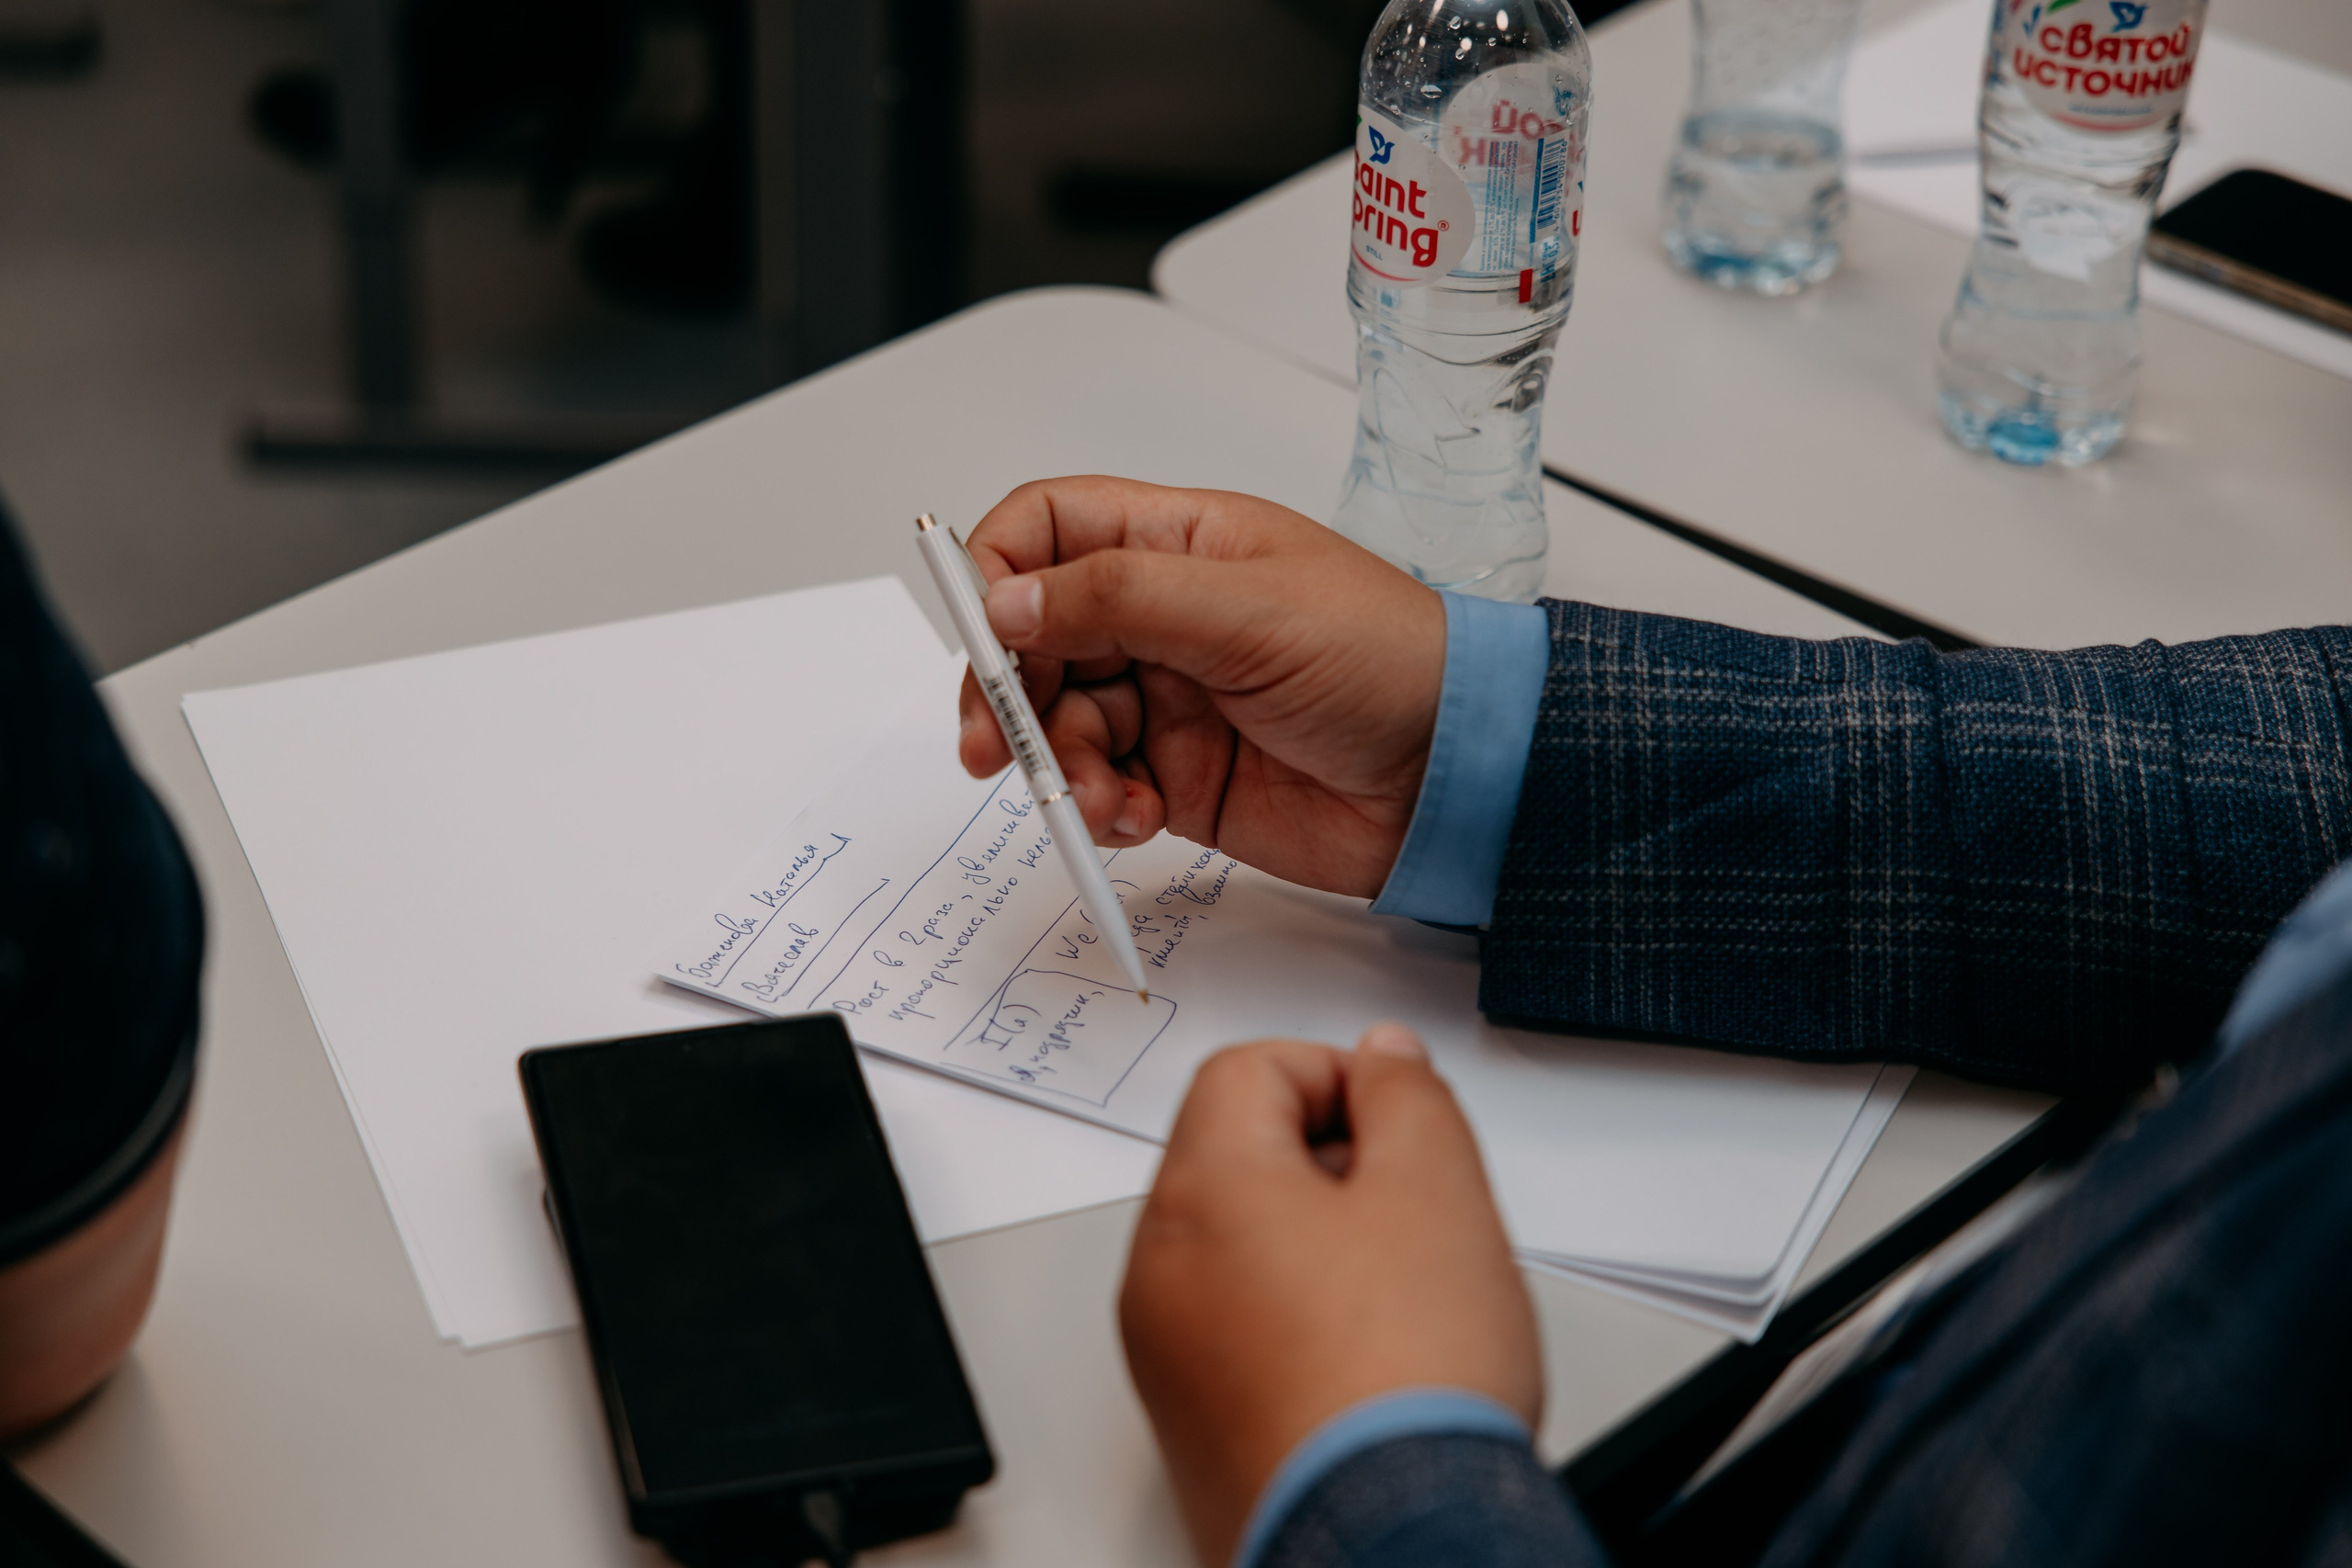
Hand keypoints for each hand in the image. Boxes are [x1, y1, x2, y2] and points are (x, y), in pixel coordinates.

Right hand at [956, 477, 1444, 897]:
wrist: (1461, 778)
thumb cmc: (1391, 663)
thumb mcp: (1246, 610)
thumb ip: (1116, 599)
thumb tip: (1005, 598)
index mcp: (1183, 545)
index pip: (1051, 529)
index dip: (998, 569)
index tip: (981, 626)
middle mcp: (1166, 617)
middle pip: (1036, 636)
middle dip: (1007, 691)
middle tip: (994, 743)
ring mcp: (1170, 698)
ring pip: (1060, 722)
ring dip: (1058, 765)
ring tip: (1101, 798)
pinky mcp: (1182, 775)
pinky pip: (1102, 787)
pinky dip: (1100, 807)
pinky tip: (1137, 817)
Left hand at [1119, 1025, 1540, 1565]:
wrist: (1388, 1541)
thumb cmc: (1402, 1387)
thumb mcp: (1439, 1192)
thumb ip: (1409, 1099)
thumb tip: (1384, 1060)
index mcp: (1202, 1192)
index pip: (1246, 1069)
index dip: (1337, 1075)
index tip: (1399, 1118)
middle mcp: (1159, 1268)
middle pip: (1234, 1158)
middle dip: (1328, 1163)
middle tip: (1412, 1208)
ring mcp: (1165, 1353)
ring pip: (1237, 1248)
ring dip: (1315, 1245)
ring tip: (1401, 1294)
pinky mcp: (1189, 1422)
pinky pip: (1235, 1331)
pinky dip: (1296, 1322)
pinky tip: (1370, 1360)